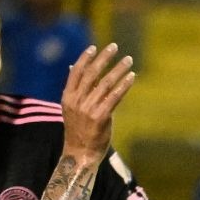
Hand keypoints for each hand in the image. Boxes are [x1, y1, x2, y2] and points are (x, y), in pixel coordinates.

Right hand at [61, 43, 135, 165]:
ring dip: (118, 69)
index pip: (76, 72)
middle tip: (114, 47)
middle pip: (92, 74)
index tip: (95, 47)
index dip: (85, 58)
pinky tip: (131, 77)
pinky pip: (114, 97)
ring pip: (105, 83)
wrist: (80, 153)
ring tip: (128, 60)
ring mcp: (88, 109)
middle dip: (104, 58)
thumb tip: (74, 68)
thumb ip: (76, 89)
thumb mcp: (72, 108)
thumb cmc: (79, 130)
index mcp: (68, 97)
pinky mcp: (100, 117)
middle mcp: (77, 101)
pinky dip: (124, 85)